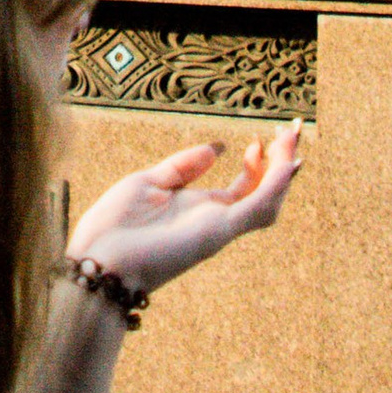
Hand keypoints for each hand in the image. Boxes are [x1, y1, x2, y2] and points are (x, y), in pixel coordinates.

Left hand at [66, 125, 302, 299]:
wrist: (99, 258)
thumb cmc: (115, 226)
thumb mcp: (150, 182)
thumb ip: (184, 166)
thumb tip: (217, 147)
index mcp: (198, 207)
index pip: (242, 188)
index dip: (257, 164)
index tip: (260, 140)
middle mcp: (214, 219)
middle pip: (261, 194)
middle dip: (279, 165)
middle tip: (290, 134)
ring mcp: (218, 227)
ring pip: (266, 202)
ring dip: (283, 173)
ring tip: (291, 141)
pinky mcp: (217, 232)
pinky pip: (256, 209)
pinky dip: (274, 187)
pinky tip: (284, 165)